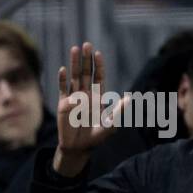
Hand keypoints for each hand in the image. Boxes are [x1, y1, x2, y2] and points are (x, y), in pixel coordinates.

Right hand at [52, 41, 113, 177]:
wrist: (79, 147)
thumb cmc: (96, 136)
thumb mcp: (111, 124)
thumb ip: (119, 111)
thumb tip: (129, 98)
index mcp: (97, 97)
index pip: (98, 77)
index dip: (98, 65)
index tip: (98, 54)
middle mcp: (85, 94)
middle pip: (85, 73)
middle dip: (85, 59)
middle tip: (85, 45)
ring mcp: (73, 98)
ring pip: (74, 77)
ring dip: (73, 64)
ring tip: (74, 49)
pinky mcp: (63, 105)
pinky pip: (62, 89)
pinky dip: (62, 80)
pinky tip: (63, 70)